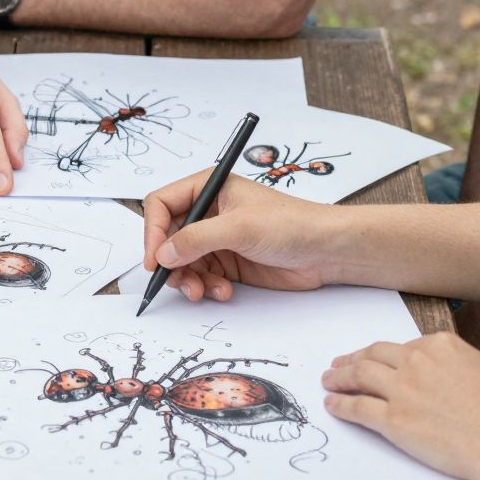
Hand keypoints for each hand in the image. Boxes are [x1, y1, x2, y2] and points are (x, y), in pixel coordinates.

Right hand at [142, 171, 331, 300]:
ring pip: (182, 262)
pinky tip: (224, 291)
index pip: (162, 204)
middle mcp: (209, 211)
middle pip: (168, 237)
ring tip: (203, 291)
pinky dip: (206, 287)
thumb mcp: (239, 227)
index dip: (153, 231)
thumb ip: (196, 239)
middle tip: (179, 282)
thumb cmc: (291, 224)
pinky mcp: (228, 262)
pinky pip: (201, 276)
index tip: (154, 259)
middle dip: (171, 262)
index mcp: (209, 187)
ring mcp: (218, 238)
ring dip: (188, 280)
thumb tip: (163, 254)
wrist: (326, 251)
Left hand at [320, 329, 479, 479]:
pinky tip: (332, 404)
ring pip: (359, 375)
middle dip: (354, 359)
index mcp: (441, 345)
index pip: (403, 346)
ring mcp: (403, 390)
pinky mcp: (393, 420)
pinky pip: (357, 407)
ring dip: (338, 377)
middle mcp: (417, 361)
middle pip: (374, 354)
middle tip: (340, 364)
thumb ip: (455, 366)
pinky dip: (340, 404)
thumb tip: (443, 375)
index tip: (374, 358)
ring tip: (328, 380)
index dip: (384, 354)